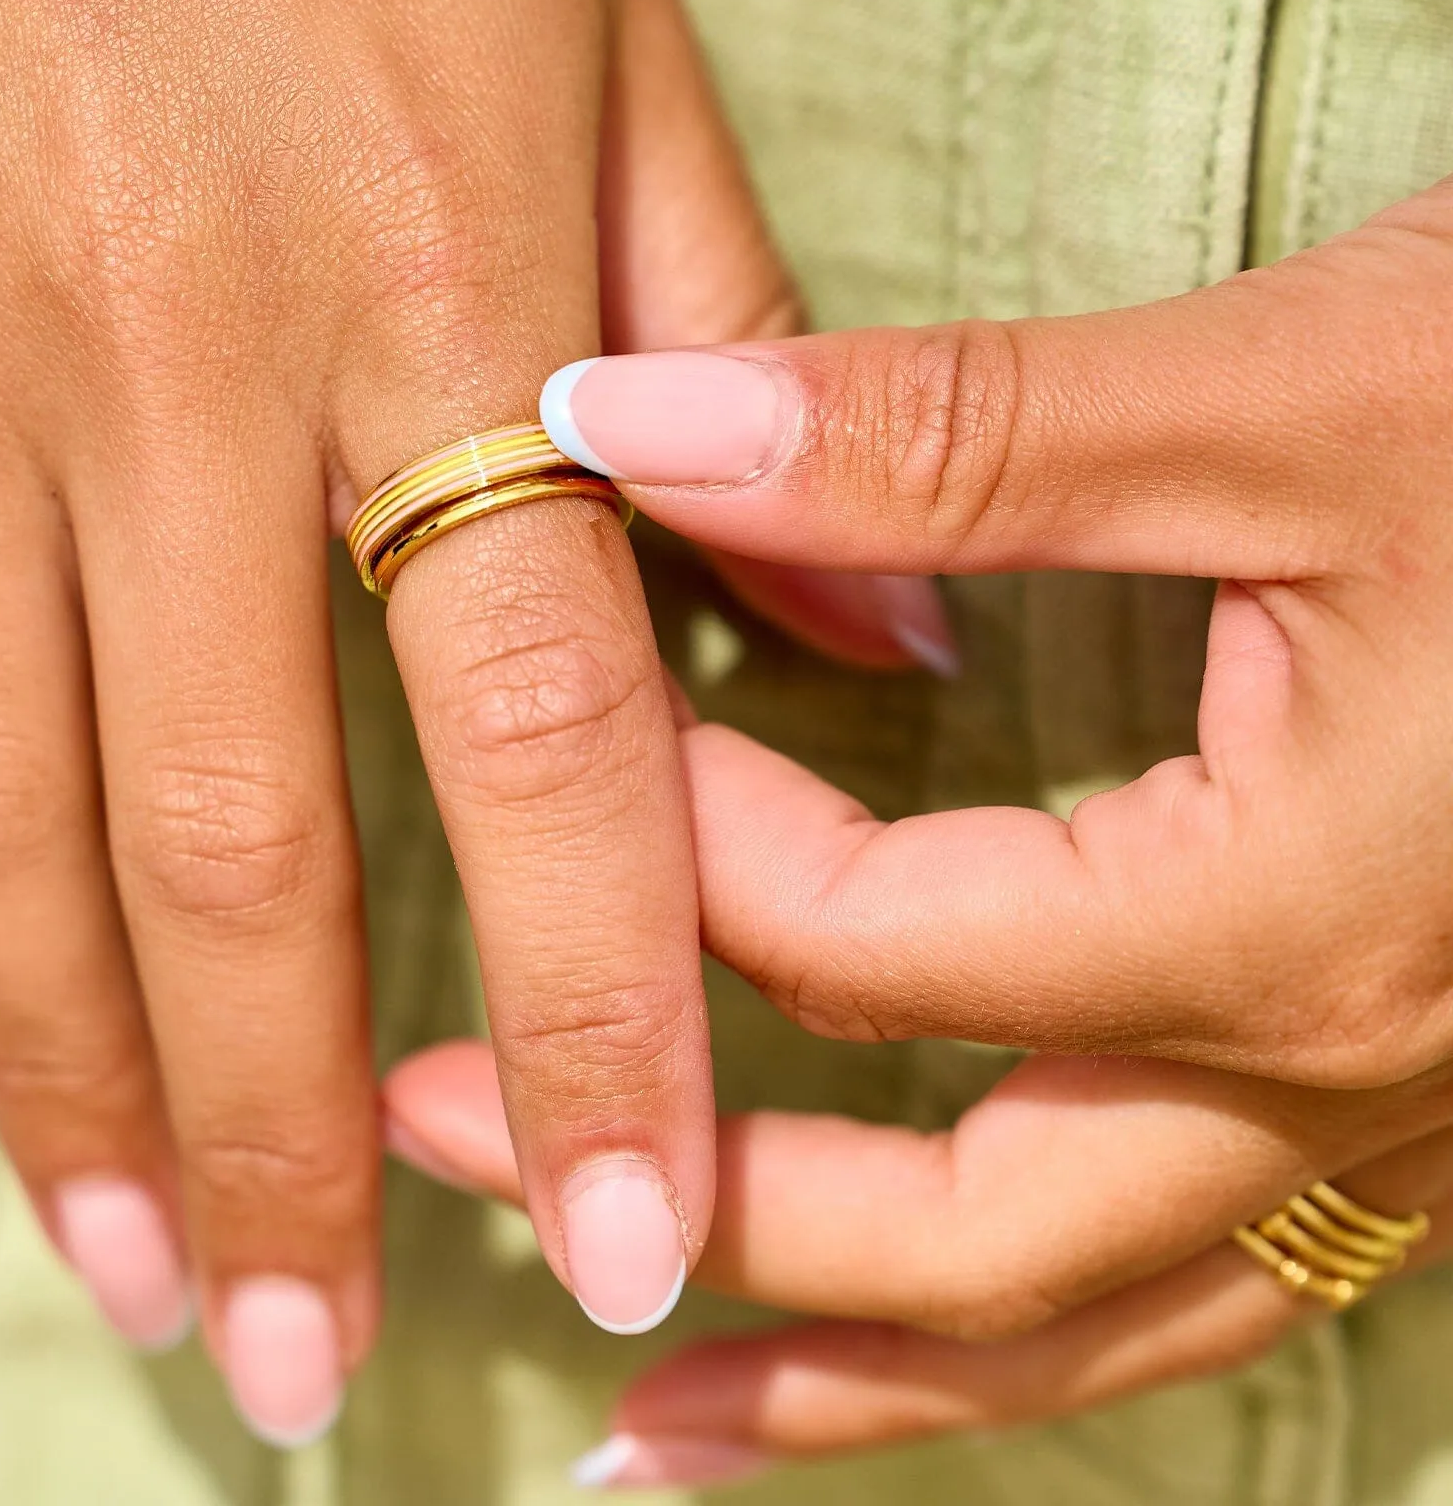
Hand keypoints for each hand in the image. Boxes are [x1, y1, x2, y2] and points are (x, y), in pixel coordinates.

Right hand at [0, 0, 779, 1439]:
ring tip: (145, 1273)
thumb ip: (751, 361)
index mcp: (442, 302)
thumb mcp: (619, 66)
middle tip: (306, 1350)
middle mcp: (186, 363)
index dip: (597, 1011)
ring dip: (78, 1071)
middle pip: (244, 833)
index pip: (544, 739)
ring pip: (4, 792)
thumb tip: (880, 640)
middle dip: (284, 1128)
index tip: (626, 1231)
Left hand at [380, 179, 1452, 1476]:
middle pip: (947, 1229)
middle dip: (681, 1196)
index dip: (680, 845)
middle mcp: (1341, 1080)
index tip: (574, 734)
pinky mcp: (1405, 1101)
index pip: (872, 947)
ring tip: (644, 1427)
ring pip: (1075, 1325)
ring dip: (840, 1372)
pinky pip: (1177, 1282)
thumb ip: (938, 435)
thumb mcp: (1277, 401)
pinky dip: (1011, 1331)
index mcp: (1285, 920)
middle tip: (447, 1145)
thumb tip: (618, 428)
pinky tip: (906, 1334)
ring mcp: (1392, 1127)